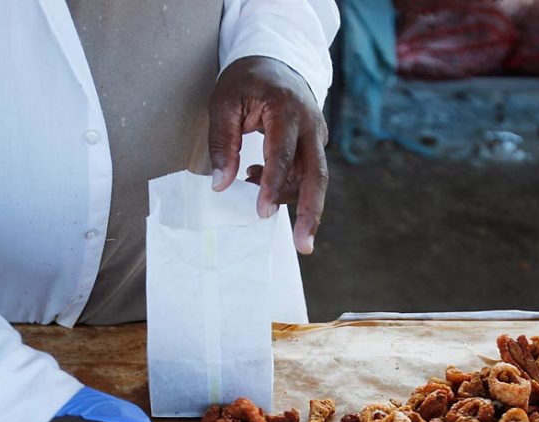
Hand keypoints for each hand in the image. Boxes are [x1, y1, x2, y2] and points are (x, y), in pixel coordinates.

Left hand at [208, 56, 328, 254]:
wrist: (276, 59)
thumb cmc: (246, 80)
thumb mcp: (224, 103)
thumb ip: (222, 144)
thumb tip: (220, 185)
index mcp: (287, 109)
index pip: (283, 155)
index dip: (272, 186)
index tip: (261, 213)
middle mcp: (311, 125)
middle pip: (316, 176)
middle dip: (311, 214)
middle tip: (303, 245)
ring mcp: (318, 136)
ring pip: (312, 180)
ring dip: (285, 197)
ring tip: (252, 190)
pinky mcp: (316, 145)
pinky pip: (306, 175)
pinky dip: (284, 186)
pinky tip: (257, 177)